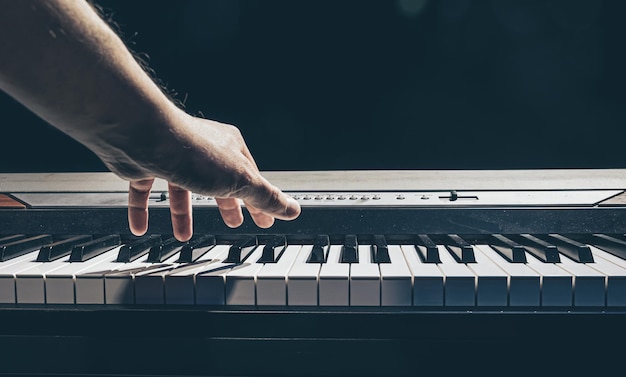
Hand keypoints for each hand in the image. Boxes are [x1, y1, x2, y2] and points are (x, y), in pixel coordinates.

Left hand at [99, 110, 300, 240]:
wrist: (142, 135)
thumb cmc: (193, 152)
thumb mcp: (240, 180)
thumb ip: (265, 197)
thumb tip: (292, 209)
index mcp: (229, 148)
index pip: (250, 178)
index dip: (258, 201)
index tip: (264, 219)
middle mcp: (201, 150)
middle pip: (217, 182)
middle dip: (226, 204)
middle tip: (233, 222)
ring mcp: (171, 157)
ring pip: (180, 189)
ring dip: (183, 214)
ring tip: (184, 235)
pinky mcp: (144, 164)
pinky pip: (144, 191)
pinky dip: (143, 210)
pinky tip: (142, 227)